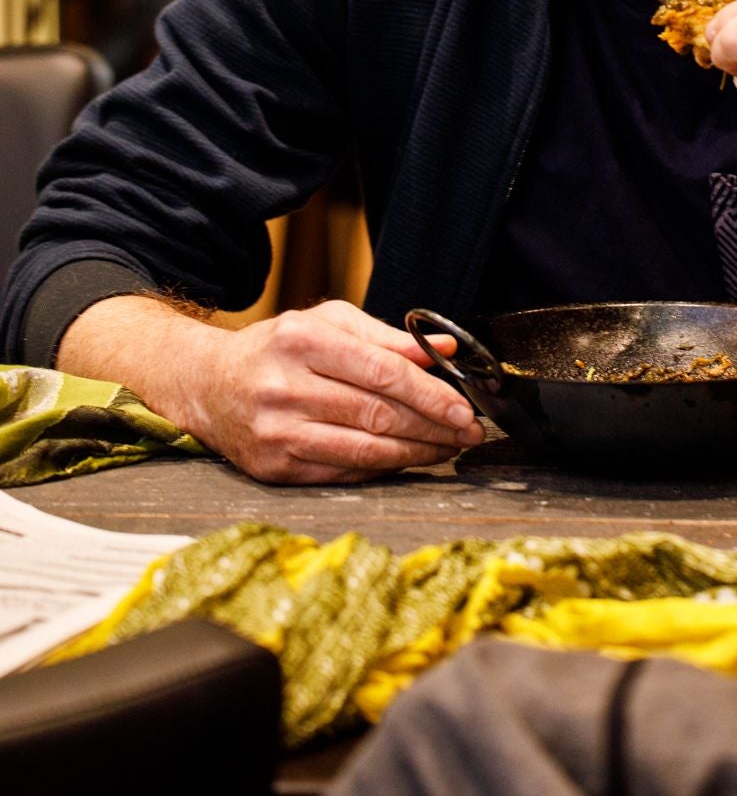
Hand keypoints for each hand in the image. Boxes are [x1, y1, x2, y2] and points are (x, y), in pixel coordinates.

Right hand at [191, 300, 483, 483]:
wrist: (209, 386)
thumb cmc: (278, 348)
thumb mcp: (328, 323)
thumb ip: (388, 337)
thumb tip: (445, 346)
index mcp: (302, 341)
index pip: (382, 372)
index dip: (430, 393)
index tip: (464, 407)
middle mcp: (286, 387)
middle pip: (378, 414)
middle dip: (433, 426)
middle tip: (468, 431)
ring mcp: (277, 432)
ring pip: (364, 449)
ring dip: (416, 453)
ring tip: (448, 448)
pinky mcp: (273, 468)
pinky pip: (343, 472)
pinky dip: (383, 468)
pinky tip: (408, 459)